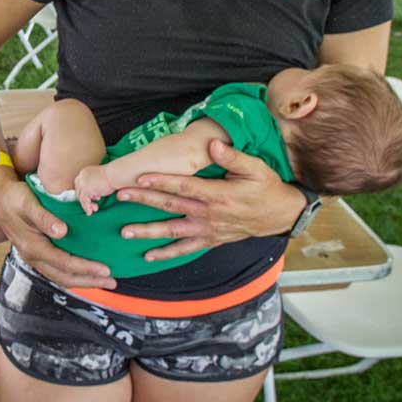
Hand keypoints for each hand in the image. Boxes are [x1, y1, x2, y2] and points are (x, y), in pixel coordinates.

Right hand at [0, 166, 115, 288]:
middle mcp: (32, 256)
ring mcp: (33, 256)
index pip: (64, 263)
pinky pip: (56, 269)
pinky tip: (84, 270)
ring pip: (60, 276)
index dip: (86, 269)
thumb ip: (44, 218)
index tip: (106, 269)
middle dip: (89, 281)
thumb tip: (62, 232)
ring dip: (82, 280)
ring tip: (103, 280)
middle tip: (111, 281)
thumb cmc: (14, 197)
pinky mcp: (37, 252)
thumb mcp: (27, 203)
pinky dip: (73, 273)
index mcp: (32, 246)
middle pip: (64, 277)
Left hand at [74, 165, 115, 215]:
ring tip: (95, 209)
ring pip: (81, 197)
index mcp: (85, 172)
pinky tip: (90, 212)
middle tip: (95, 205)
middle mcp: (82, 176)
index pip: (79, 184)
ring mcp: (83, 182)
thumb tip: (95, 196)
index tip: (93, 198)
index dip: (85, 192)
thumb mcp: (102, 180)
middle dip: (86, 200)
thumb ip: (96, 186)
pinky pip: (84, 201)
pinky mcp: (86, 189)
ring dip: (88, 205)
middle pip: (79, 191)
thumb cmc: (114, 177)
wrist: (116, 174)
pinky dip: (87, 207)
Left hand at [113, 139, 306, 260]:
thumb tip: (214, 145)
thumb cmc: (266, 187)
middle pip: (171, 207)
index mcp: (218, 195)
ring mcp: (208, 230)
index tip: (139, 177)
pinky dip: (167, 254)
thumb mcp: (256, 168)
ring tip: (125, 232)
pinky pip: (185, 250)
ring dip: (148, 232)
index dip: (161, 181)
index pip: (184, 187)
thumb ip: (233, 157)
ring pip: (173, 232)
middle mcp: (209, 215)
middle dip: (144, 200)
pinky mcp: (210, 240)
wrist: (281, 215)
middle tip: (120, 196)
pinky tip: (148, 256)